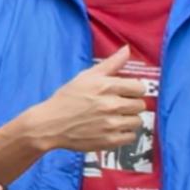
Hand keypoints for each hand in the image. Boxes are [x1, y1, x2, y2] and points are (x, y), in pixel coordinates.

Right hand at [32, 47, 153, 157]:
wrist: (49, 125)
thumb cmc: (67, 99)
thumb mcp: (85, 77)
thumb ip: (110, 64)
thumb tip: (127, 49)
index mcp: (106, 87)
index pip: (139, 87)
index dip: (133, 90)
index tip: (124, 93)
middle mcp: (110, 105)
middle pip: (140, 105)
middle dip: (130, 105)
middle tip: (116, 106)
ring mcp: (111, 124)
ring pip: (137, 121)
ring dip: (128, 120)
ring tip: (114, 118)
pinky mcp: (109, 140)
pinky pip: (130, 136)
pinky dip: (124, 134)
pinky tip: (112, 129)